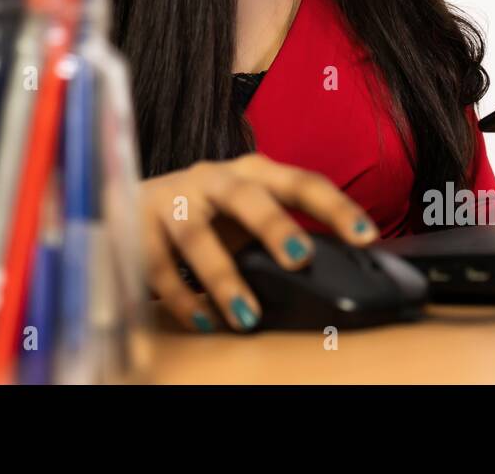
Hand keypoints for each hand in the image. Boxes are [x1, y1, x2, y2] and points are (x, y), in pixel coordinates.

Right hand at [139, 152, 377, 332]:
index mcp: (251, 173)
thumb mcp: (243, 216)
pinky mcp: (137, 225)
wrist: (127, 198)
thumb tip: (332, 275)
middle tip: (300, 257)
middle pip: (246, 197)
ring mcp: (172, 200)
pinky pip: (158, 265)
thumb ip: (277, 237)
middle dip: (274, 225)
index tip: (366, 234)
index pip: (300, 183)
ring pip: (196, 235)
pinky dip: (180, 298)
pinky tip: (202, 321)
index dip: (334, 206)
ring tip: (248, 316)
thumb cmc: (205, 213)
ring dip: (223, 278)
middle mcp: (212, 179)